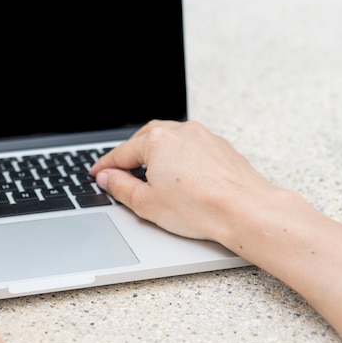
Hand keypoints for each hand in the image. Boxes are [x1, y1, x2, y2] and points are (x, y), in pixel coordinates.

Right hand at [90, 119, 277, 241]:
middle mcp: (180, 131)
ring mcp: (203, 136)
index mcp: (156, 141)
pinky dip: (178, 156)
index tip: (97, 174)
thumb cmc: (199, 208)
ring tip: (148, 171)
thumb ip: (121, 187)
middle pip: (144, 139)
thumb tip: (107, 178)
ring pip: (169, 139)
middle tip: (119, 171)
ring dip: (155, 152)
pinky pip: (191, 146)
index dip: (105, 166)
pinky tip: (179, 173)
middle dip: (129, 154)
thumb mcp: (147, 203)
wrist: (244, 211)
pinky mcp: (220, 146)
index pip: (121, 153)